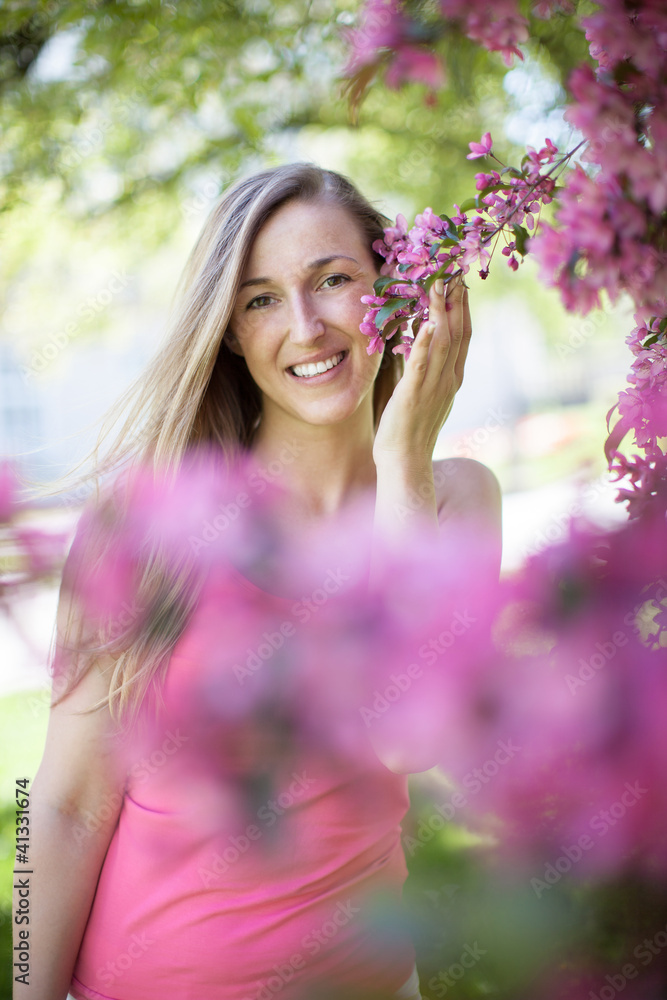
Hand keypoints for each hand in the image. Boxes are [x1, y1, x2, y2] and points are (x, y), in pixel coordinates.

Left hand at [372, 274, 471, 467]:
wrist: (405, 462)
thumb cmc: (408, 429)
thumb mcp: (422, 393)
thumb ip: (424, 367)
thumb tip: (418, 340)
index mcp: (452, 378)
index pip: (462, 335)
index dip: (463, 306)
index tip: (459, 280)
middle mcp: (448, 379)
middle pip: (459, 332)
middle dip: (458, 300)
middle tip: (454, 269)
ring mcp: (434, 387)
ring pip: (444, 342)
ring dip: (442, 311)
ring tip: (440, 283)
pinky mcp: (414, 395)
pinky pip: (422, 364)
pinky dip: (425, 341)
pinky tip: (426, 321)